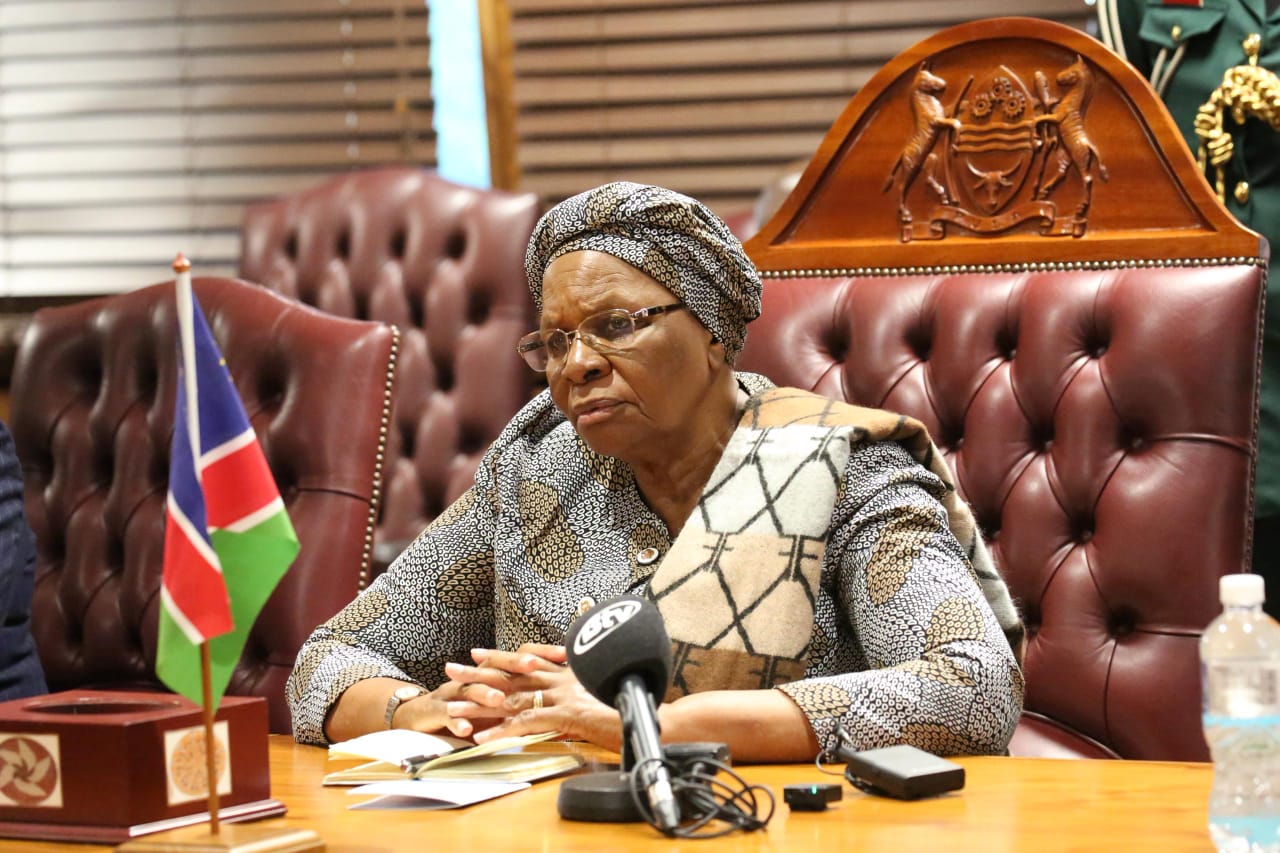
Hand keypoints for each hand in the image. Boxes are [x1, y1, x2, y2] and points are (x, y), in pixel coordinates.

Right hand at [394, 644, 568, 737]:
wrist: (420, 715)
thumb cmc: (467, 708)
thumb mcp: (498, 701)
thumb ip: (526, 698)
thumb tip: (564, 696)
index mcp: (491, 674)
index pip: (517, 656)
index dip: (539, 652)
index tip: (564, 654)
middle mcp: (474, 679)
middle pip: (495, 666)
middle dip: (514, 664)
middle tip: (533, 665)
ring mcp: (454, 694)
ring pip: (471, 690)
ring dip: (485, 694)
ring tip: (500, 699)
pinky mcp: (435, 713)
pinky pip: (447, 717)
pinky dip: (457, 723)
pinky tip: (466, 731)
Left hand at [447, 644, 625, 751]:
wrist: (656, 718)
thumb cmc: (633, 707)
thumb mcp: (601, 695)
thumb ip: (582, 693)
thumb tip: (570, 700)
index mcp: (570, 673)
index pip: (528, 660)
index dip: (501, 657)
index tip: (477, 654)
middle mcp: (563, 679)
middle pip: (512, 673)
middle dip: (477, 671)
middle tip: (450, 668)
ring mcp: (564, 695)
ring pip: (512, 696)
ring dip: (480, 703)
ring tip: (452, 707)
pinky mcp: (568, 714)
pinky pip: (527, 722)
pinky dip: (502, 732)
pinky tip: (483, 739)